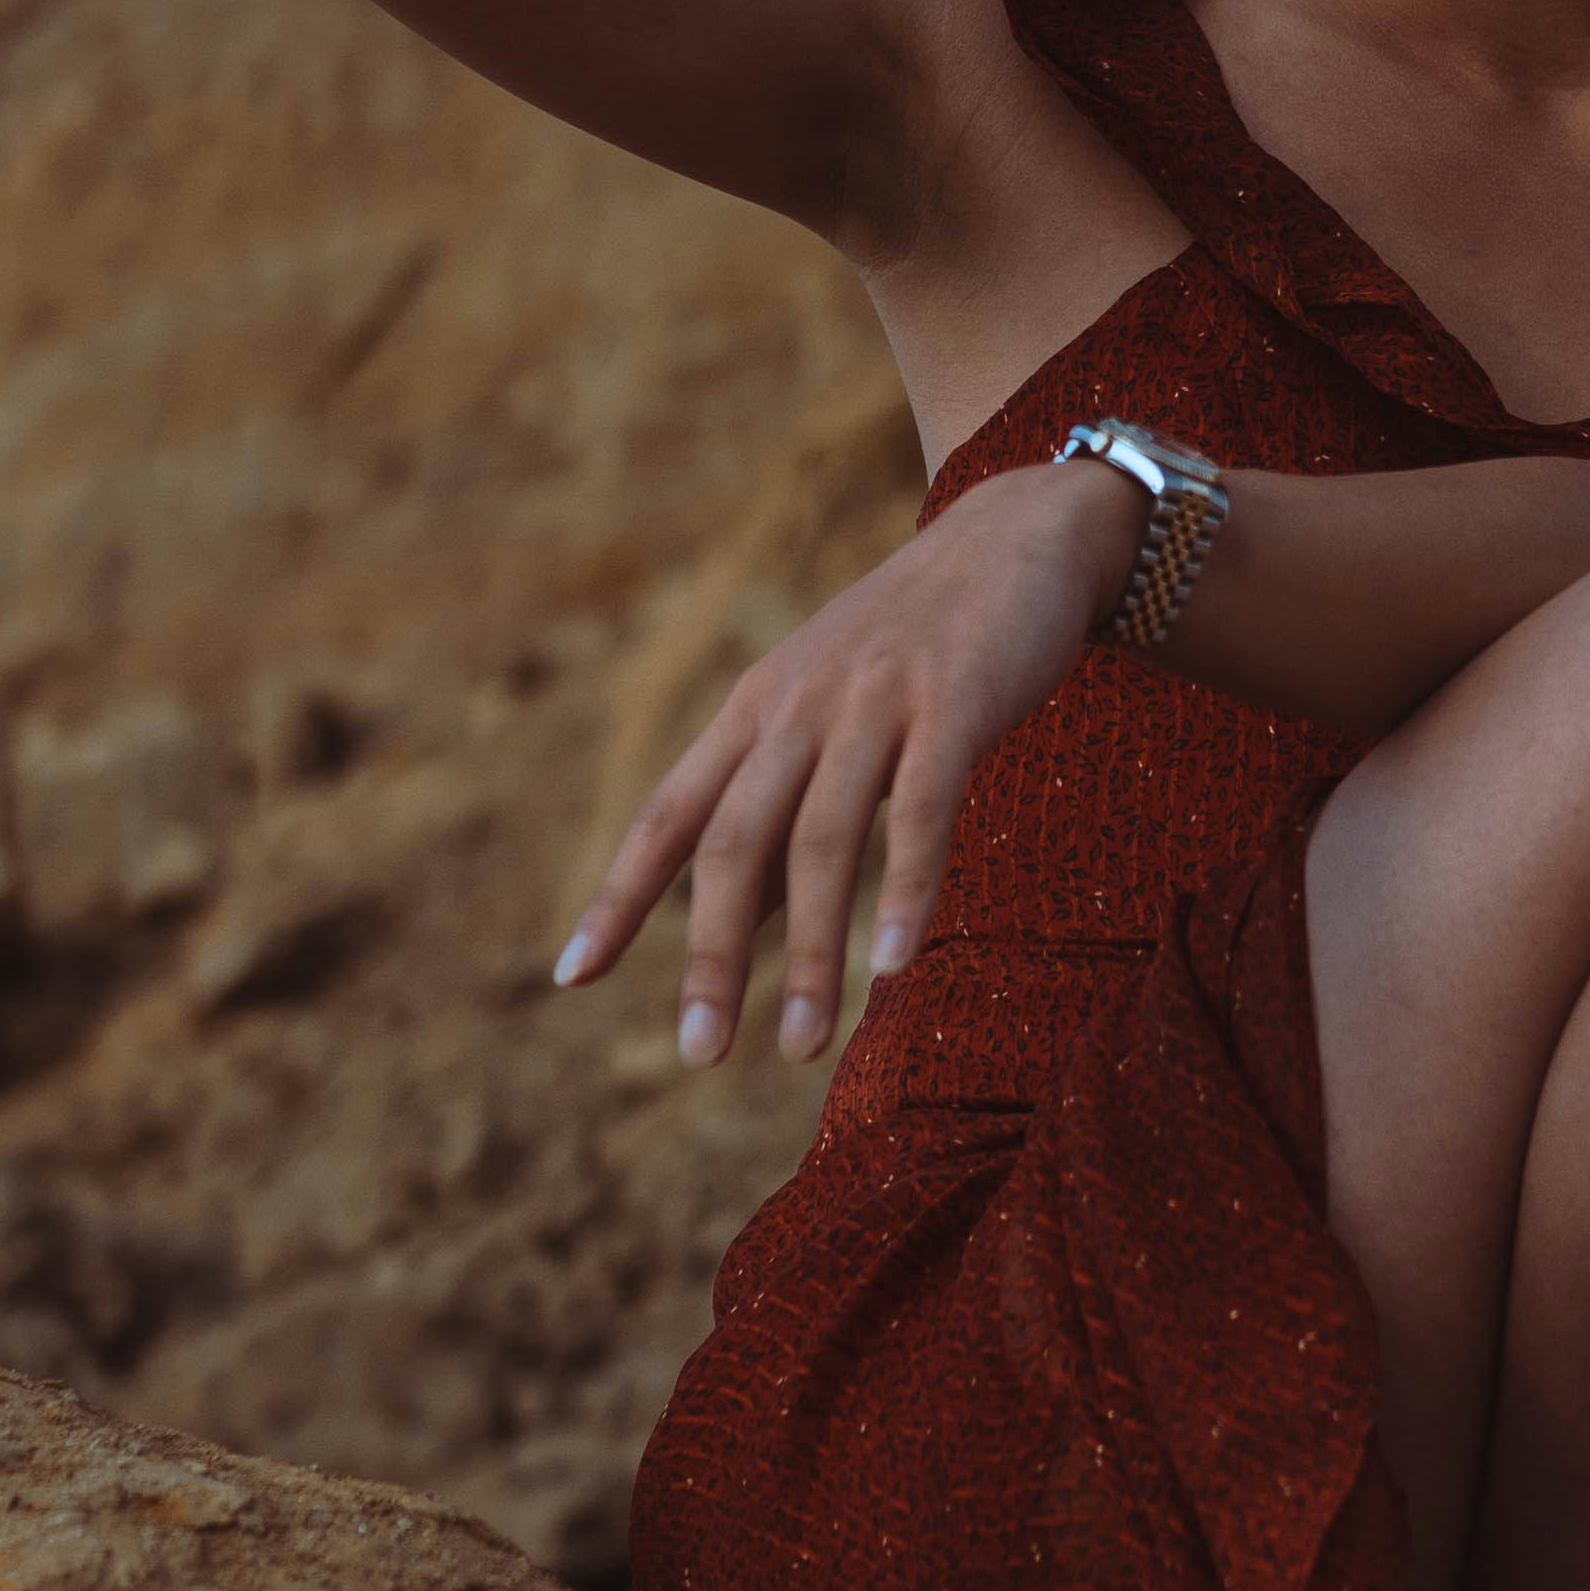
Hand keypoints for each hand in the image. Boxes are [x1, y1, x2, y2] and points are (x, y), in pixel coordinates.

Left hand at [554, 461, 1137, 1065]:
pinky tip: (894, 966)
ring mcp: (874, 702)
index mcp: (755, 712)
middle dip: (712, 955)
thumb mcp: (830, 717)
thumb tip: (739, 920)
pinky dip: (906, 891)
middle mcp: (799, 707)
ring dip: (811, 956)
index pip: (667, 816)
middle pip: (734, 844)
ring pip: (823, 843)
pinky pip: (922, 809)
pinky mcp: (954, 702)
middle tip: (701, 1053)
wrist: (1018, 536)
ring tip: (802, 1048)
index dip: (617, 897)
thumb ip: (785, 810)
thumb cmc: (918, 646)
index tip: (571, 976)